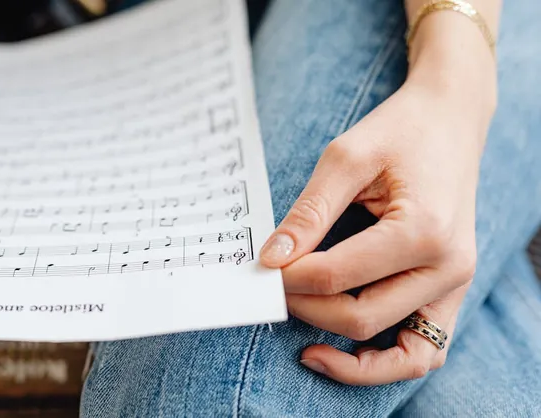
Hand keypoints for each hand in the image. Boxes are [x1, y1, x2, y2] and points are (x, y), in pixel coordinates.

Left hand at [259, 74, 492, 384]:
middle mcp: (449, 267)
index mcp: (423, 230)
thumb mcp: (346, 157)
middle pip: (362, 318)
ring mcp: (456, 285)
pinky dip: (387, 362)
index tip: (262, 266)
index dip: (289, 278)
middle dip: (307, 310)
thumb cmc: (398, 131)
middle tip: (273, 289)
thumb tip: (272, 259)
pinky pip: (424, 351)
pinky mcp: (451, 291)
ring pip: (402, 354)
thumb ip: (309, 212)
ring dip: (350, 358)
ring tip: (307, 350)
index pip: (337, 276)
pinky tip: (346, 350)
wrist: (450, 119)